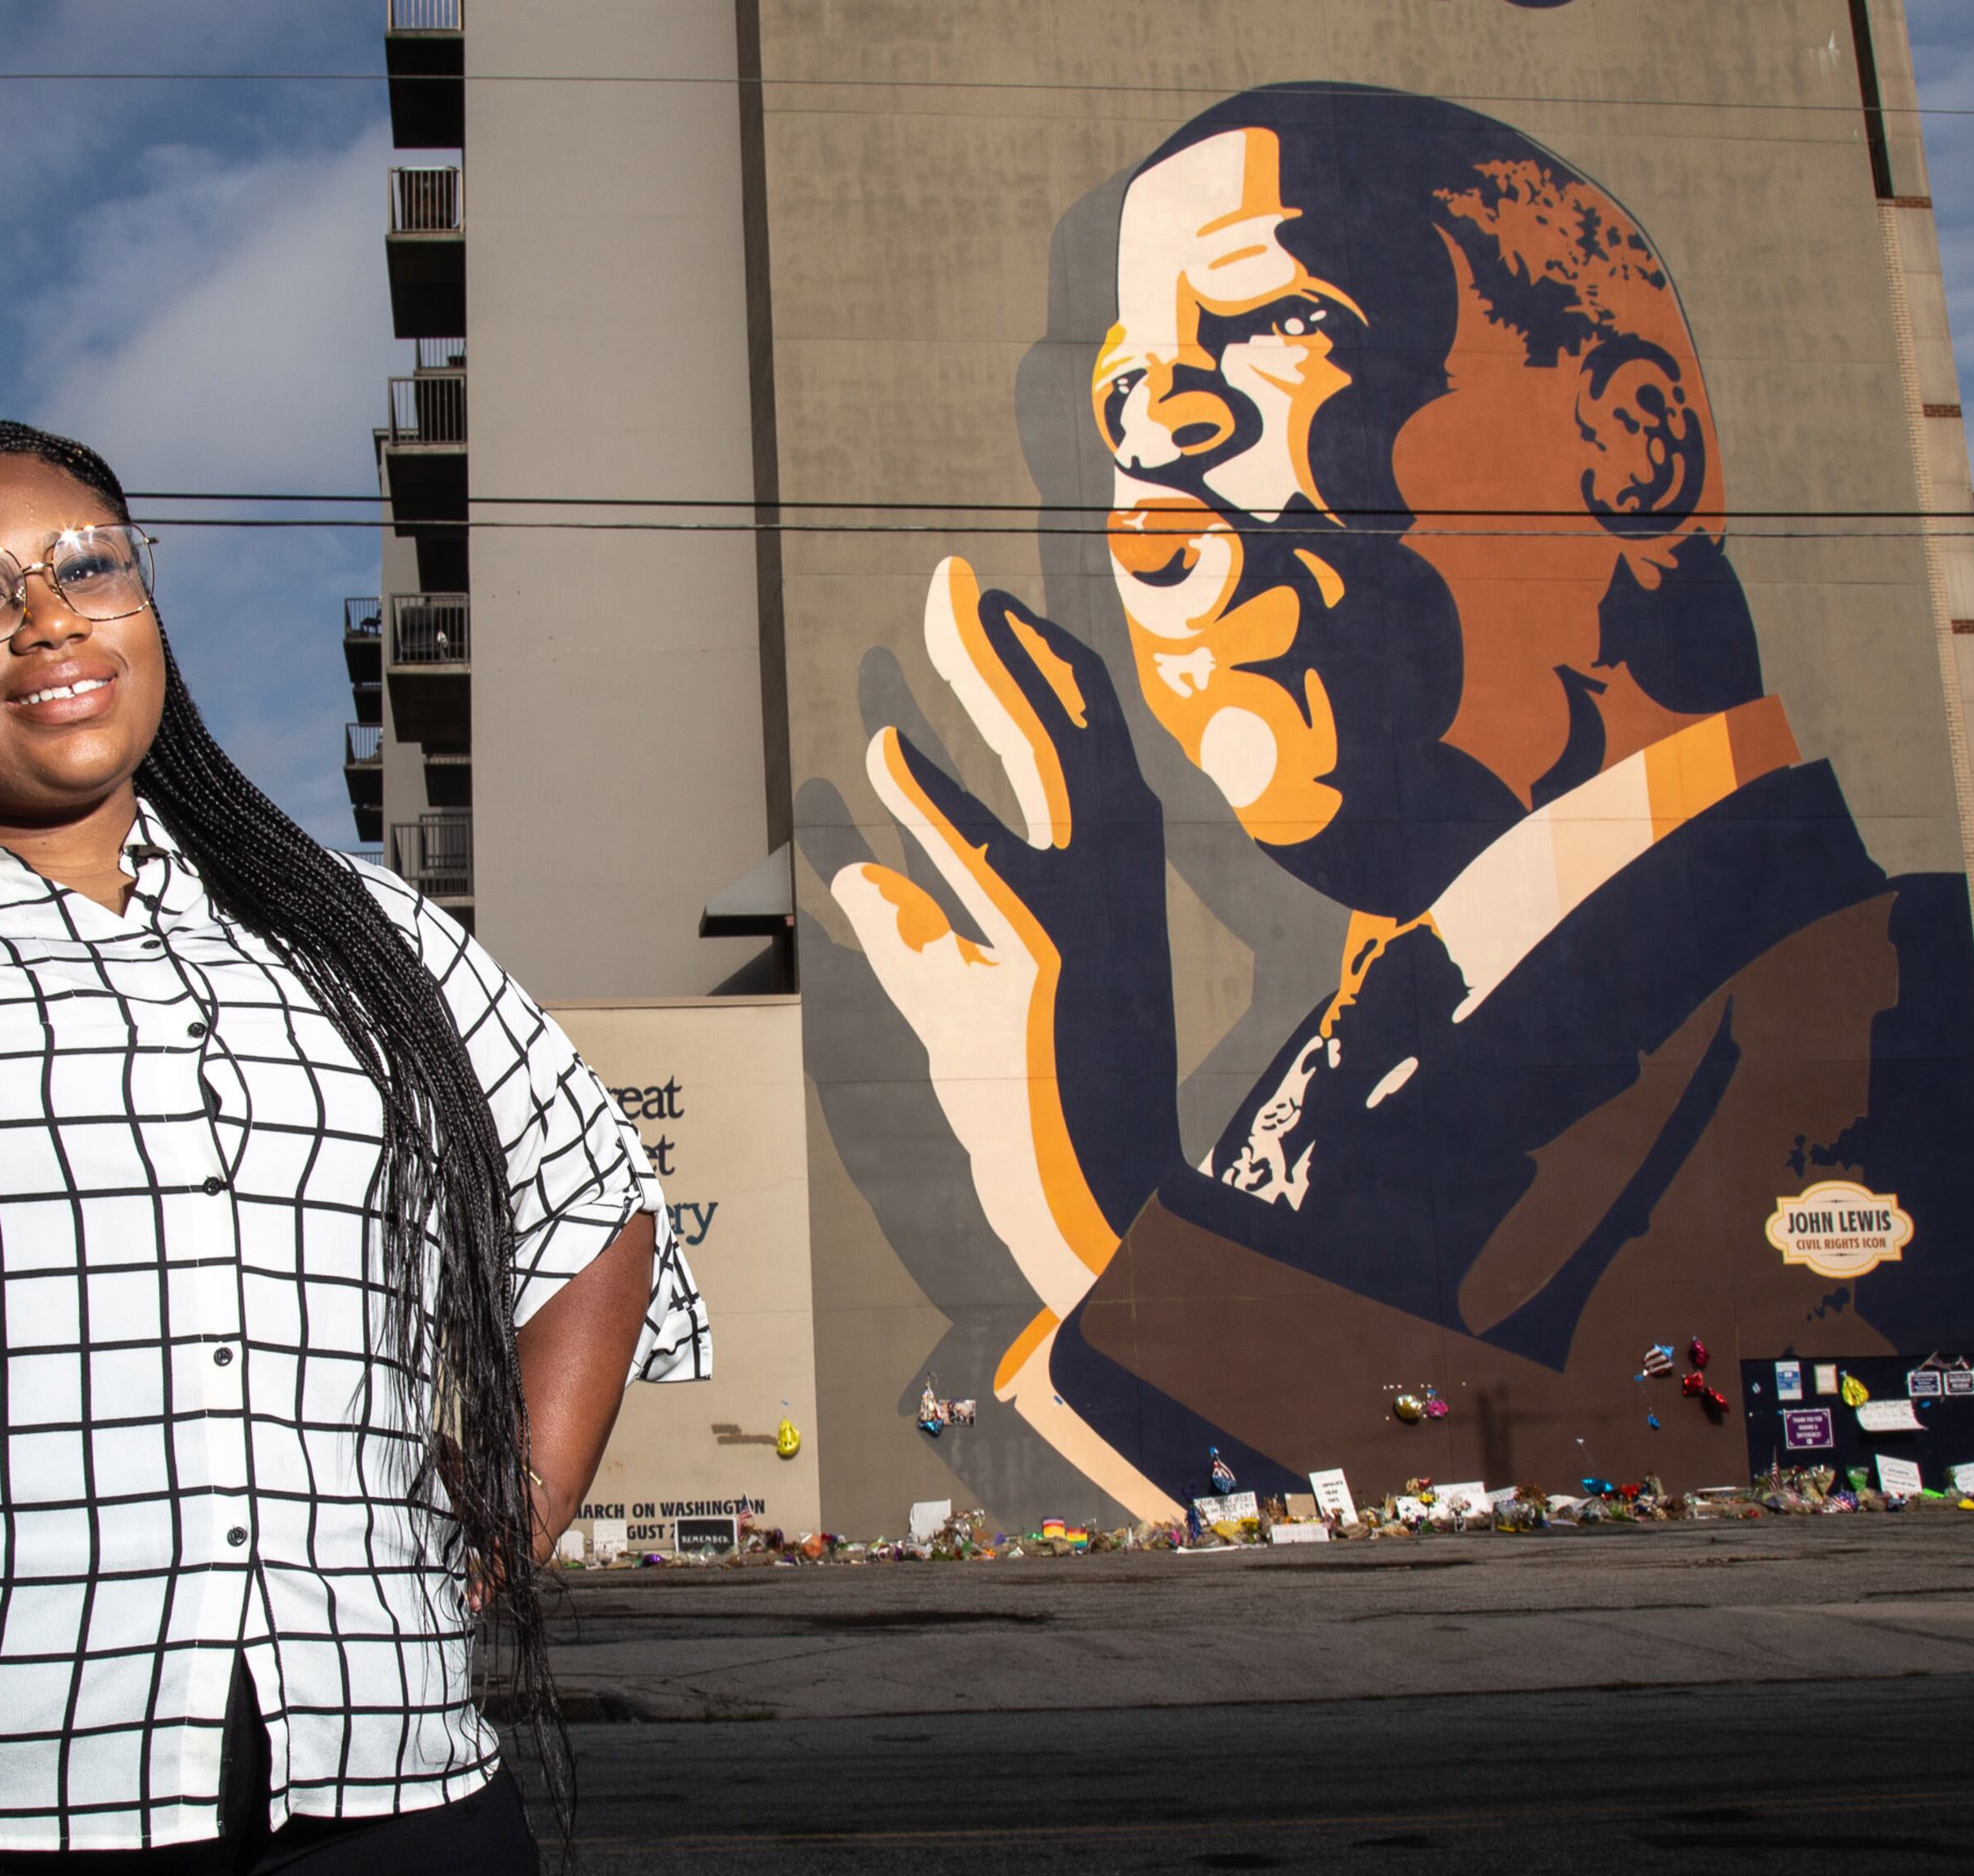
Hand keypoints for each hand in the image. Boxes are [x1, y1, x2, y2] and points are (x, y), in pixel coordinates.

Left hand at [824, 558, 1182, 1315]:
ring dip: (994, 682)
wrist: (1085, 1201)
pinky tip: (890, 749)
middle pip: (1068, 727)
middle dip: (1009, 644)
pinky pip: (989, 869)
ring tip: (943, 615)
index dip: (1033, 663)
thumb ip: (910, 932)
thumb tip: (858, 873)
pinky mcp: (1042, 970)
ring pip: (1049, 771)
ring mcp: (1083, 923)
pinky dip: (939, 803)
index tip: (986, 605)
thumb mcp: (955, 1001)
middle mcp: (1114, 882)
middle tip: (953, 576)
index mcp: (1109, 873)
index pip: (1082, 741)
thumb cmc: (1024, 1100)